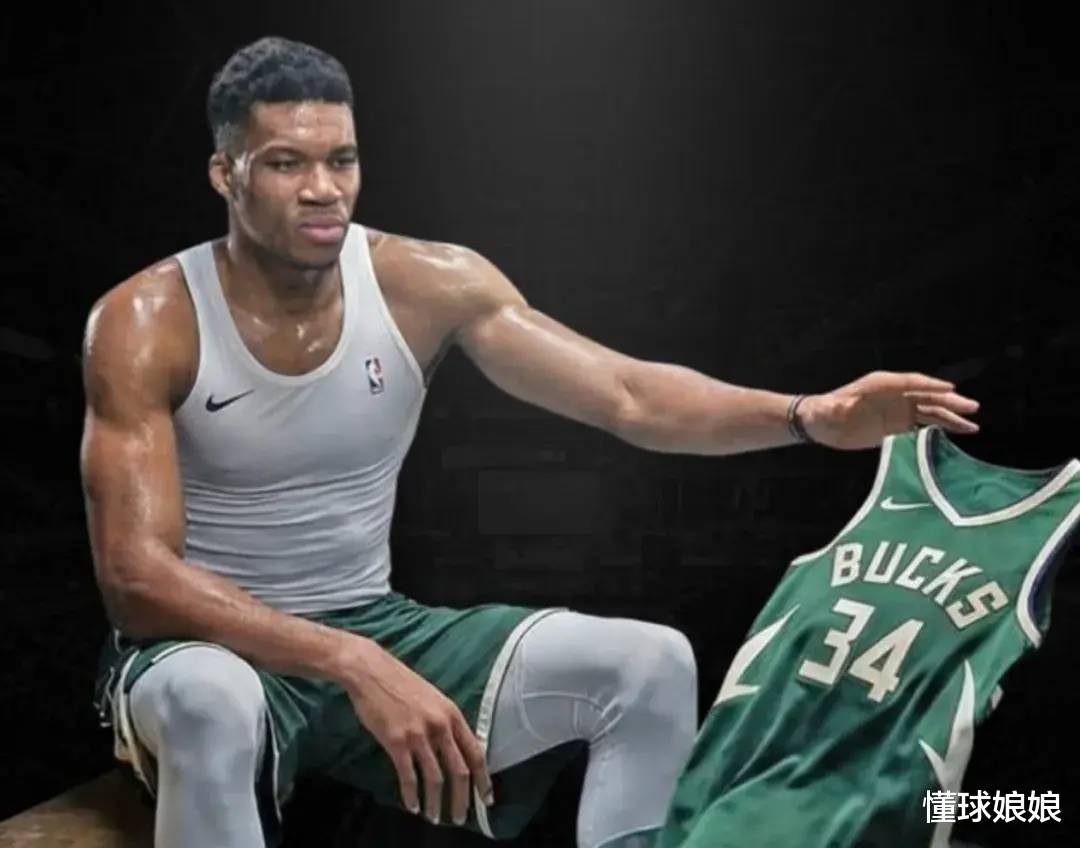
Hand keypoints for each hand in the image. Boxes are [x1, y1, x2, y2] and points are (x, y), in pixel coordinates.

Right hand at [340, 639, 492, 825]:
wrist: (371, 671)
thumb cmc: (400, 683)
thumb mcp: (433, 699)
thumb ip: (446, 723)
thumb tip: (456, 749)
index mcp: (452, 714)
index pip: (475, 752)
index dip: (483, 778)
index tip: (487, 798)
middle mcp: (440, 725)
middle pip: (459, 770)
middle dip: (462, 798)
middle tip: (461, 817)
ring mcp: (418, 734)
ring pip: (434, 777)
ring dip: (436, 802)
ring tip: (435, 818)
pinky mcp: (396, 741)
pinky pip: (408, 775)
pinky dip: (411, 794)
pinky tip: (413, 806)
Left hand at [799, 371, 979, 449]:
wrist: (821, 424)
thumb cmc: (823, 413)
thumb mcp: (828, 410)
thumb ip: (836, 408)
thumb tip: (838, 407)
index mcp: (880, 385)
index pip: (910, 383)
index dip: (929, 386)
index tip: (950, 390)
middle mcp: (893, 395)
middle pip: (926, 396)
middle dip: (949, 401)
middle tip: (972, 407)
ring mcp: (898, 410)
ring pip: (930, 411)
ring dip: (951, 417)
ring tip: (973, 425)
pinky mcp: (898, 425)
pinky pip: (924, 425)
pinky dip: (941, 428)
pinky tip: (957, 433)